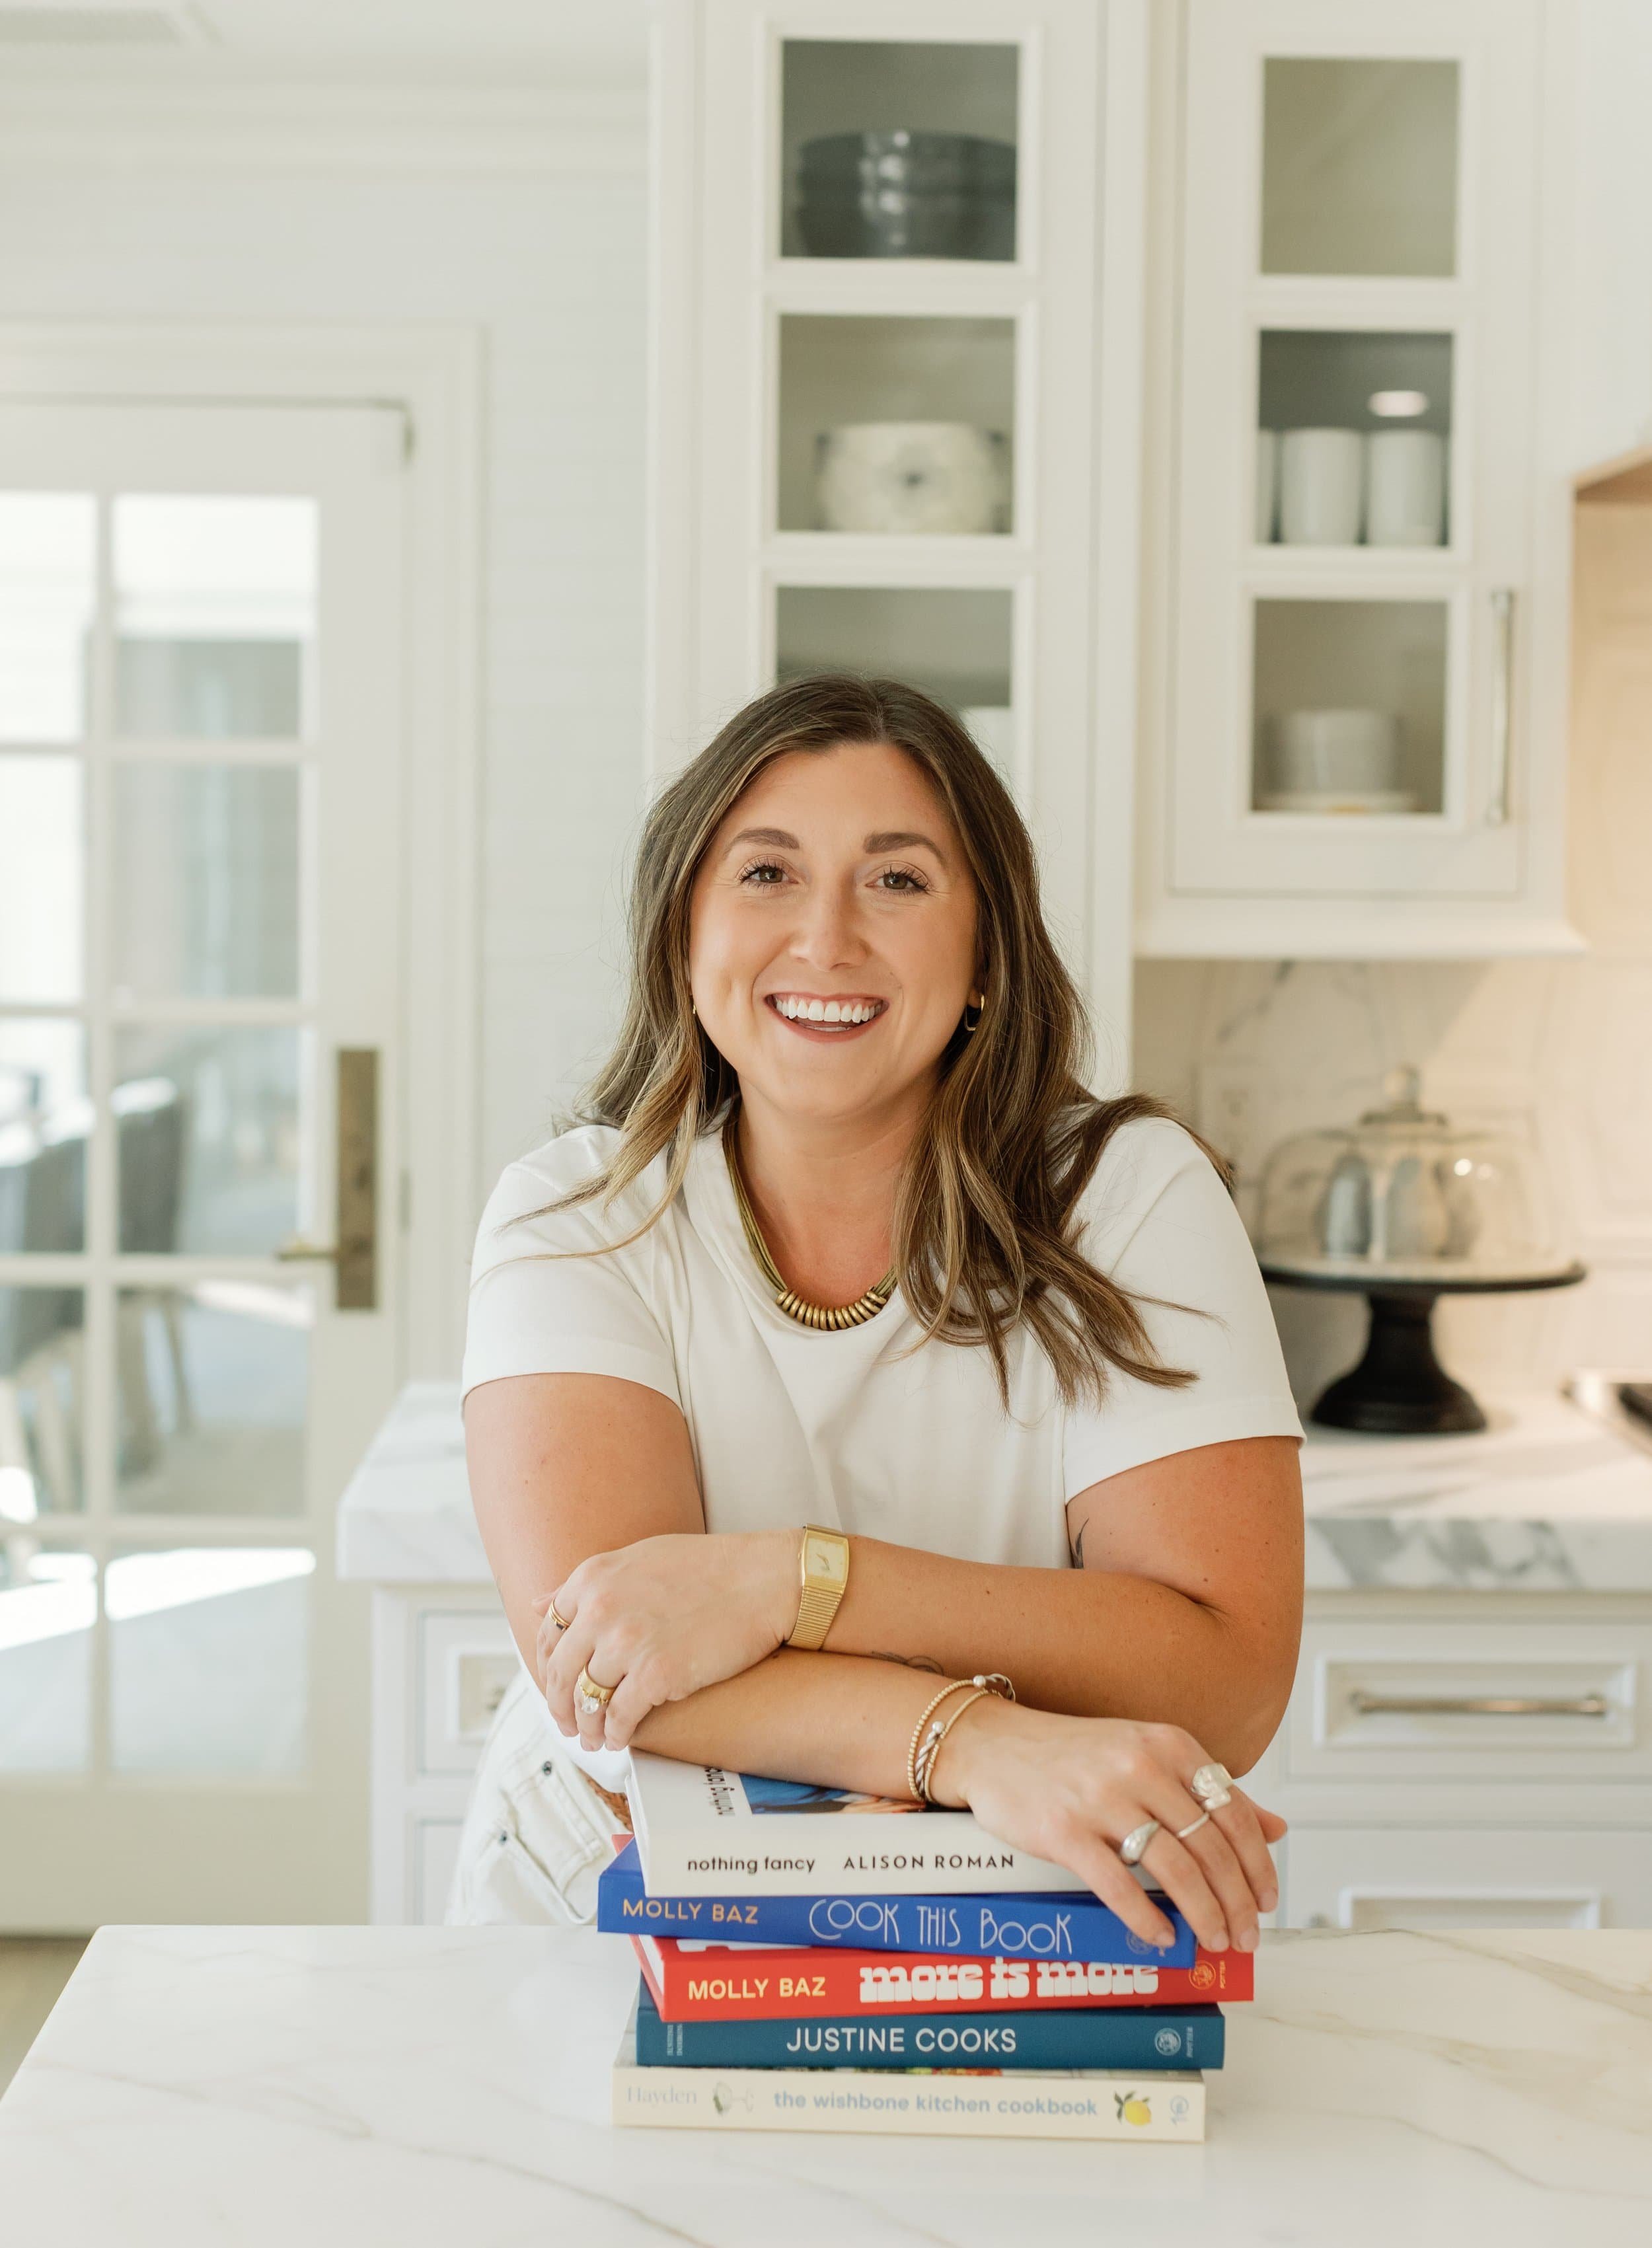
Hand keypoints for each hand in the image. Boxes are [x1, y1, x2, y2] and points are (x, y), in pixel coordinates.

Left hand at [534, 1530, 799, 1751]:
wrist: (765, 1579)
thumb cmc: (709, 1568)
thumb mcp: (637, 1559)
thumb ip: (586, 1584)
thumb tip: (536, 1602)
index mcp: (593, 1577)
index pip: (548, 1632)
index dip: (547, 1666)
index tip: (557, 1684)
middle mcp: (601, 1608)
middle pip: (561, 1672)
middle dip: (560, 1705)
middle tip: (568, 1724)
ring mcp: (627, 1643)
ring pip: (587, 1700)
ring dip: (587, 1727)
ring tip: (594, 1738)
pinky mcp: (656, 1675)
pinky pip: (620, 1717)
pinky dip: (616, 1734)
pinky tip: (620, 1740)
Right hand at [935, 1697, 1284, 1955]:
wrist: (995, 1745)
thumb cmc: (1076, 1756)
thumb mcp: (1148, 1755)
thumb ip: (1209, 1790)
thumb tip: (1276, 1827)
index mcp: (1168, 1744)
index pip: (1234, 1813)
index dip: (1258, 1865)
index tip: (1268, 1900)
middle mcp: (1140, 1767)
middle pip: (1210, 1847)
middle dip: (1237, 1901)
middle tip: (1246, 1935)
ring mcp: (1101, 1799)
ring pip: (1173, 1868)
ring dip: (1203, 1914)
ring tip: (1214, 1941)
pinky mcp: (1064, 1831)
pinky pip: (1118, 1885)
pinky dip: (1146, 1918)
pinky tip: (1161, 1937)